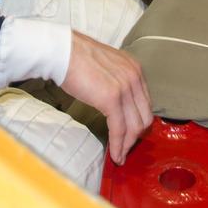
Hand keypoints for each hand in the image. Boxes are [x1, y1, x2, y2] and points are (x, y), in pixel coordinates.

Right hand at [60, 32, 152, 164]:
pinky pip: (119, 129)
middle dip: (136, 136)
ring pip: (134, 126)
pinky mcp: (111, 99)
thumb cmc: (76, 57)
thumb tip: (114, 102)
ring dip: (128, 145)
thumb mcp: (106, 66)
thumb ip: (115, 80)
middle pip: (144, 116)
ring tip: (120, 156)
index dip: (139, 121)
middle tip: (126, 148)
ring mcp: (124, 88)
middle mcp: (134, 77)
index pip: (145, 102)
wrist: (62, 52)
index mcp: (134, 68)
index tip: (131, 134)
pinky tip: (115, 155)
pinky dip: (118, 145)